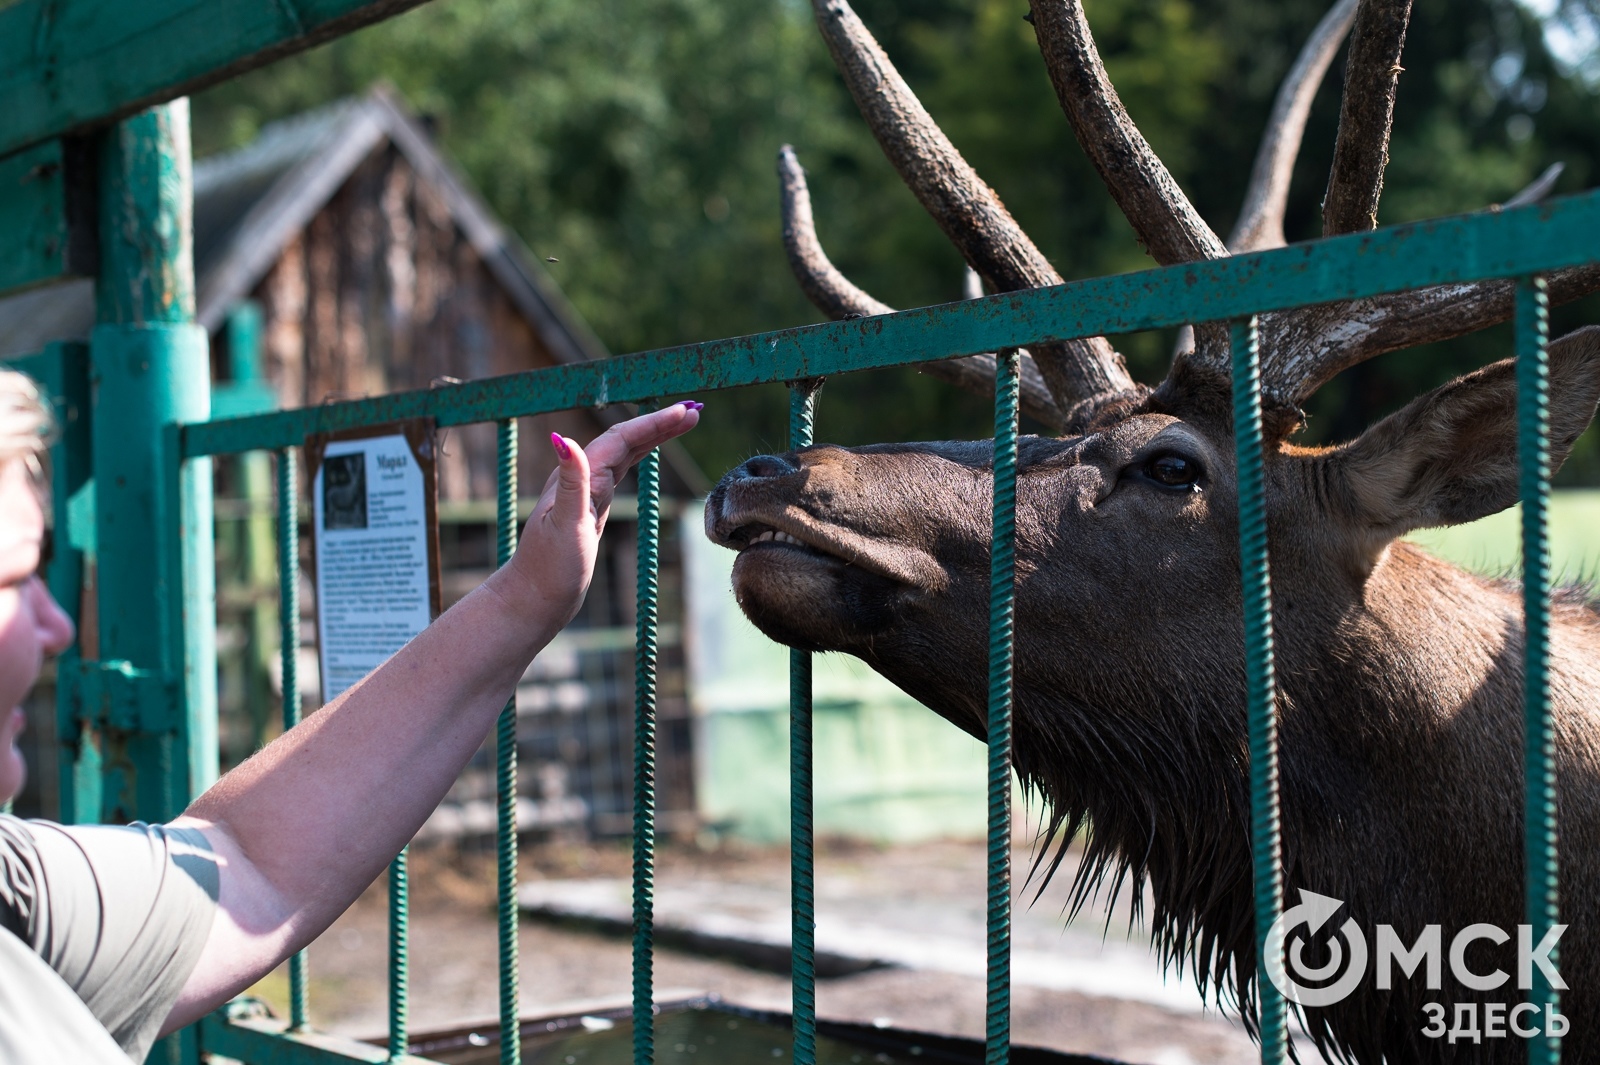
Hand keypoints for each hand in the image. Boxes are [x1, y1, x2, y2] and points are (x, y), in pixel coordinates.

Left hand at [493, 402, 701, 636]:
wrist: (534, 600)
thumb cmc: (548, 570)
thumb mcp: (565, 526)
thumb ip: (571, 483)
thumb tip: (562, 438)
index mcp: (578, 479)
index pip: (621, 439)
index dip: (654, 423)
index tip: (685, 411)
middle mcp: (581, 480)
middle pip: (626, 439)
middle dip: (659, 423)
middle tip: (695, 410)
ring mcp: (586, 493)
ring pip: (625, 453)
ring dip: (653, 435)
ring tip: (683, 423)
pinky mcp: (592, 509)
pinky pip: (620, 471)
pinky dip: (639, 456)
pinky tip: (647, 452)